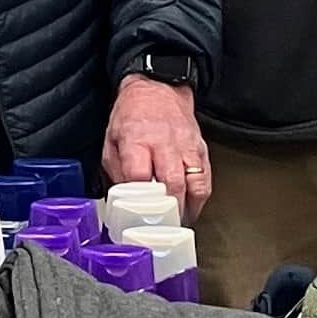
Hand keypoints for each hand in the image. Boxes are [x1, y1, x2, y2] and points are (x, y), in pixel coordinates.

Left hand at [104, 75, 212, 220]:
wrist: (158, 88)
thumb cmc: (133, 115)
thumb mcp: (111, 139)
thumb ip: (115, 171)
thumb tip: (120, 200)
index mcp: (137, 139)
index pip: (139, 174)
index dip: (139, 198)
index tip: (136, 215)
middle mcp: (164, 143)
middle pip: (171, 183)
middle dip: (169, 211)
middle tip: (163, 229)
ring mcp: (186, 146)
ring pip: (194, 183)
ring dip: (188, 208)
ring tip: (179, 224)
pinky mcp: (200, 149)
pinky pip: (205, 178)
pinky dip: (200, 197)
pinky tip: (192, 208)